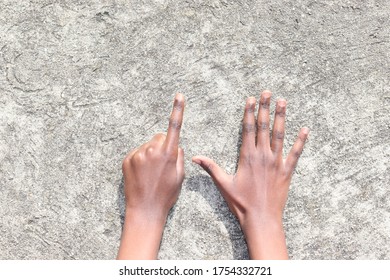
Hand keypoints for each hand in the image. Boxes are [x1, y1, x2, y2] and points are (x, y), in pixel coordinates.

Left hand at [117, 93, 184, 259]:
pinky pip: (137, 153)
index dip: (178, 110)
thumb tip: (175, 145)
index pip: (174, 127)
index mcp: (168, 154)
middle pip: (159, 137)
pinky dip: (141, 160)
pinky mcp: (127, 160)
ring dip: (151, 154)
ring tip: (151, 173)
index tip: (179, 96)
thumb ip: (179, 156)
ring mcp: (137, 155)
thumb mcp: (180, 176)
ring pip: (148, 146)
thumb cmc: (166, 195)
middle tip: (163, 165)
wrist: (144, 210)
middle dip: (163, 146)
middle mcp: (151, 150)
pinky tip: (142, 175)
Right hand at [192, 90, 308, 258]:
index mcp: (248, 156)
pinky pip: (295, 153)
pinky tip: (305, 129)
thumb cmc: (241, 203)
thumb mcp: (223, 184)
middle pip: (264, 127)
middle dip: (265, 108)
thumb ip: (211, 167)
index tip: (251, 99)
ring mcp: (277, 162)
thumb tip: (195, 157)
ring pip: (280, 135)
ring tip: (283, 101)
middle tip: (267, 92)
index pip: (248, 128)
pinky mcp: (287, 171)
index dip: (249, 112)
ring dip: (281, 117)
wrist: (261, 218)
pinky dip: (300, 141)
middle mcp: (263, 155)